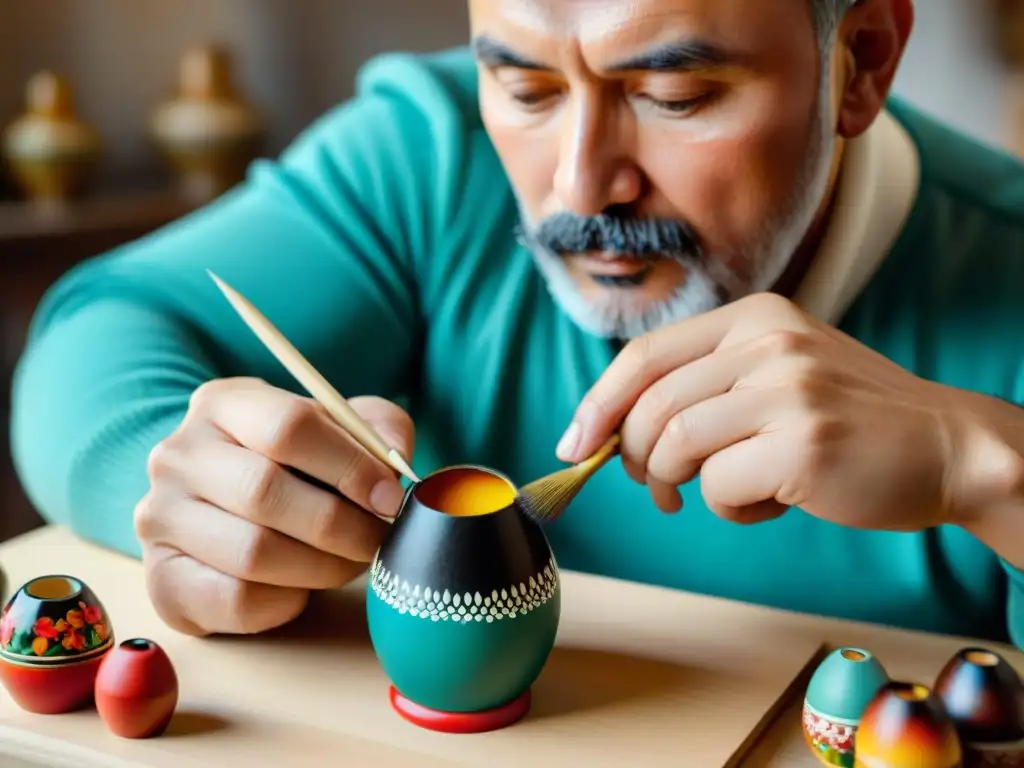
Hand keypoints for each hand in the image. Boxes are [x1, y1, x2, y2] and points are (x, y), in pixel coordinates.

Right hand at [134, 377, 412, 636]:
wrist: (232, 509)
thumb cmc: (300, 464)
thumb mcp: (343, 430)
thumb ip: (379, 433)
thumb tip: (396, 466)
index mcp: (222, 403)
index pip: (288, 425)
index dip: (350, 466)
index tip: (390, 497)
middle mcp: (178, 455)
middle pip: (265, 492)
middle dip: (341, 525)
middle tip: (377, 540)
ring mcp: (160, 518)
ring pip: (252, 553)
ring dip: (320, 567)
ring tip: (348, 562)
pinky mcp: (162, 579)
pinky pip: (236, 599)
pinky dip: (285, 600)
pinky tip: (301, 586)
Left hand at [557, 292, 962, 530]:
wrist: (948, 446)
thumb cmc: (845, 421)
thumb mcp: (776, 375)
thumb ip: (703, 388)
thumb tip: (606, 432)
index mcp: (754, 317)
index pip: (645, 355)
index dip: (598, 403)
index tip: (574, 445)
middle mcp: (769, 342)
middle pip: (650, 405)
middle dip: (631, 457)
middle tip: (653, 487)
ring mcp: (788, 389)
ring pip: (673, 446)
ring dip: (676, 485)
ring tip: (711, 496)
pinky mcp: (803, 444)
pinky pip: (717, 487)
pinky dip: (728, 510)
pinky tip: (767, 505)